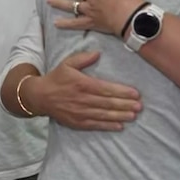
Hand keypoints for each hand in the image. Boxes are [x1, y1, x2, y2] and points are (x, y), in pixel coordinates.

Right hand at [22, 52, 141, 129]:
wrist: (40, 96)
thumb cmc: (56, 78)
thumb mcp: (67, 64)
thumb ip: (83, 58)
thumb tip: (98, 53)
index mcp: (82, 84)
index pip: (106, 89)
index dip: (122, 92)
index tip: (135, 93)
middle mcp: (83, 99)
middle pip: (108, 103)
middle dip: (125, 105)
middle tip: (139, 106)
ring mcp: (80, 112)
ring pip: (104, 115)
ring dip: (120, 116)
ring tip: (133, 115)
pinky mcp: (77, 122)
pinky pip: (95, 125)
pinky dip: (108, 126)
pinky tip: (119, 126)